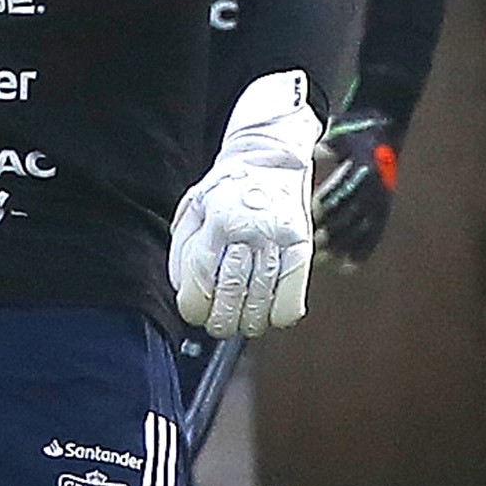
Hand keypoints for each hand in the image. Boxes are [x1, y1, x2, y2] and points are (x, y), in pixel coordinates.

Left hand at [170, 71, 319, 337]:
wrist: (272, 159)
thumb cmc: (227, 190)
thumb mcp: (194, 207)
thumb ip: (183, 247)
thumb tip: (182, 289)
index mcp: (216, 221)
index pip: (200, 276)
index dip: (194, 306)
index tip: (194, 313)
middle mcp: (248, 230)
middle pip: (231, 292)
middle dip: (221, 321)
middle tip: (218, 325)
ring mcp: (278, 238)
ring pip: (262, 299)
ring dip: (249, 323)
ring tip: (242, 323)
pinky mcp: (302, 246)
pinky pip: (293, 296)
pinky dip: (280, 315)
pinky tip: (270, 314)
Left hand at [315, 110, 398, 270]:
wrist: (383, 128)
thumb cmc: (354, 132)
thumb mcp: (340, 133)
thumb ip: (329, 144)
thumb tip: (318, 150)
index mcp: (363, 167)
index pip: (342, 190)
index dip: (326, 205)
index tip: (310, 218)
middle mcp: (373, 188)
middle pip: (351, 214)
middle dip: (332, 231)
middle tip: (314, 246)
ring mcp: (379, 201)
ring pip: (361, 229)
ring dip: (344, 246)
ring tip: (326, 262)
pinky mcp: (381, 209)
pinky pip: (373, 234)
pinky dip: (361, 252)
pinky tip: (349, 267)